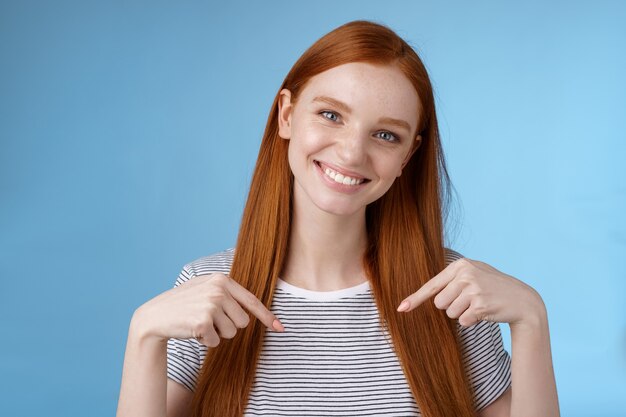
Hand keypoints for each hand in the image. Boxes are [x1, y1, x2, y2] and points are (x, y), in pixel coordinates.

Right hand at [132, 273, 284, 346]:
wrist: (155, 315)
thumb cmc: (183, 304)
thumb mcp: (205, 289)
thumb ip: (228, 294)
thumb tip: (252, 310)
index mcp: (222, 280)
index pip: (251, 300)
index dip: (267, 316)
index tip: (280, 327)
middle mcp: (219, 290)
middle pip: (243, 322)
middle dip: (229, 326)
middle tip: (209, 320)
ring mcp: (211, 305)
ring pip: (232, 333)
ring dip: (217, 334)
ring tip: (199, 323)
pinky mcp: (203, 322)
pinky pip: (216, 342)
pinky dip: (206, 341)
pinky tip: (192, 330)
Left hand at [397, 257, 545, 326]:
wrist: (523, 299)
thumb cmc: (493, 287)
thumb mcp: (473, 274)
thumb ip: (452, 280)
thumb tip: (430, 295)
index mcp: (460, 265)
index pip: (432, 285)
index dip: (415, 299)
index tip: (401, 308)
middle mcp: (465, 275)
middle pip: (439, 303)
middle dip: (452, 307)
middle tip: (470, 300)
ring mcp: (473, 289)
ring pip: (450, 314)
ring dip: (463, 314)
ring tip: (479, 305)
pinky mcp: (480, 305)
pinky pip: (464, 322)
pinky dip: (472, 321)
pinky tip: (486, 312)